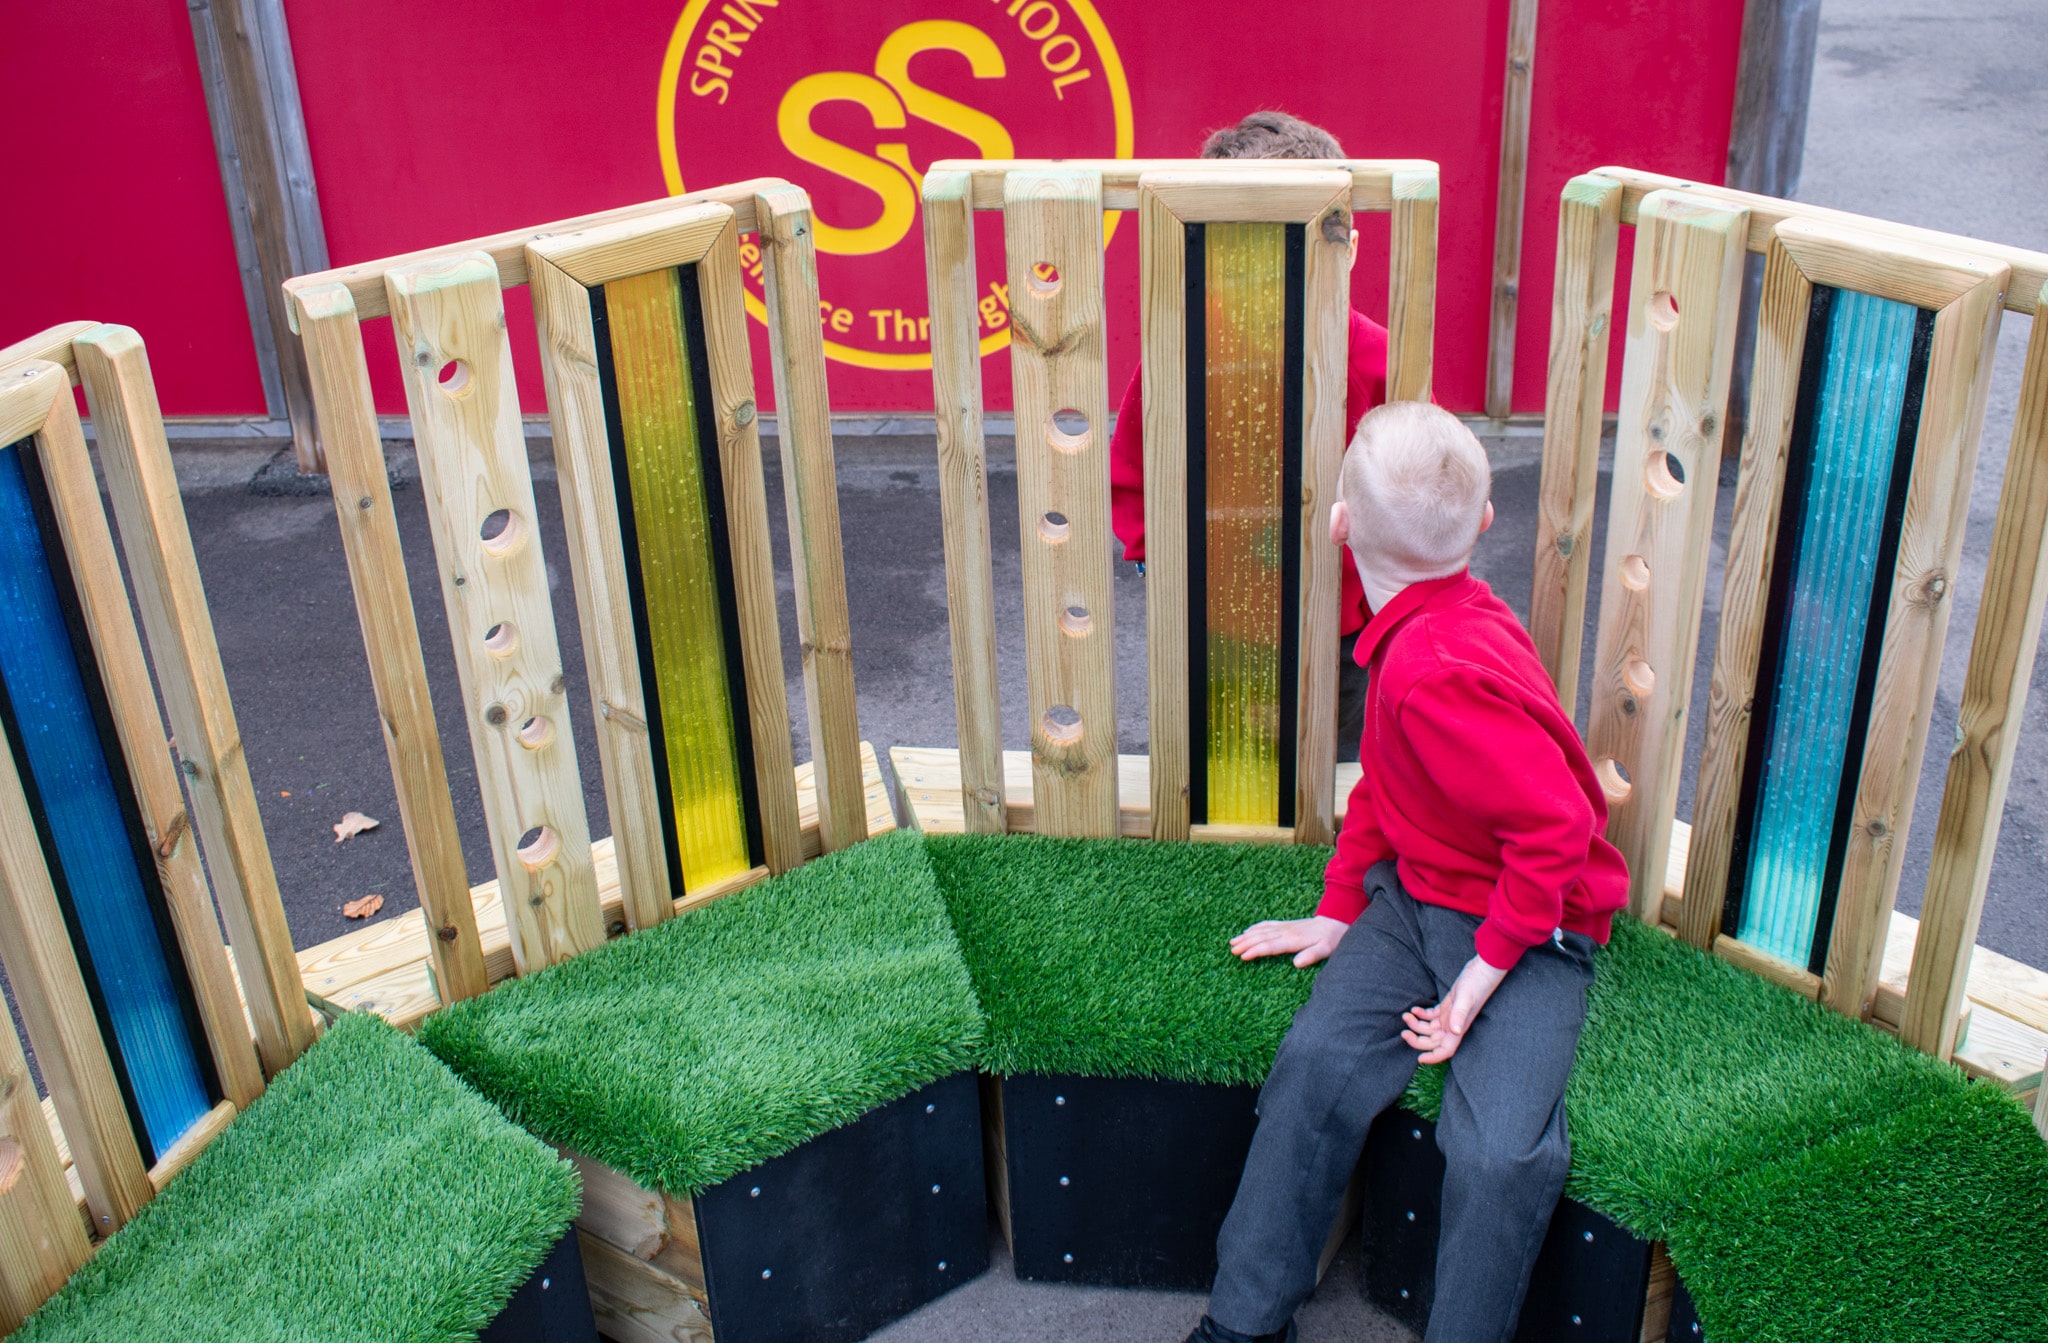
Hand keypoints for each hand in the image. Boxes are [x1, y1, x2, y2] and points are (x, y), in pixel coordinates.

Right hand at [1231, 915, 1349, 967]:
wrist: (1336, 920)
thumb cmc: (1332, 939)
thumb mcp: (1326, 950)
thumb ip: (1311, 956)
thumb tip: (1296, 964)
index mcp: (1293, 940)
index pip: (1270, 946)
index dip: (1256, 951)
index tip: (1243, 956)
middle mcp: (1286, 932)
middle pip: (1261, 938)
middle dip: (1245, 944)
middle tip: (1231, 951)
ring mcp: (1285, 927)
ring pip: (1261, 930)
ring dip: (1246, 936)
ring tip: (1232, 942)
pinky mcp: (1286, 925)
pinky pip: (1267, 925)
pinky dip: (1255, 928)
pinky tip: (1248, 930)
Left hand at [1401, 954, 1509, 1063]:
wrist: (1482, 970)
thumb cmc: (1476, 984)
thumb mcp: (1466, 998)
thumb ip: (1459, 1014)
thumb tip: (1455, 1031)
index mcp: (1458, 1029)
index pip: (1446, 1050)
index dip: (1434, 1058)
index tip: (1420, 1059)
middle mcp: (1453, 1026)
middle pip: (1433, 1042)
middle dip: (1417, 1040)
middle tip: (1403, 1033)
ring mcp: (1449, 1017)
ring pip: (1429, 1029)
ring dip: (1416, 1025)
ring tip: (1406, 1015)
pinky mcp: (1447, 1007)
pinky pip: (1431, 1016)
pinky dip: (1421, 1015)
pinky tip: (1415, 1009)